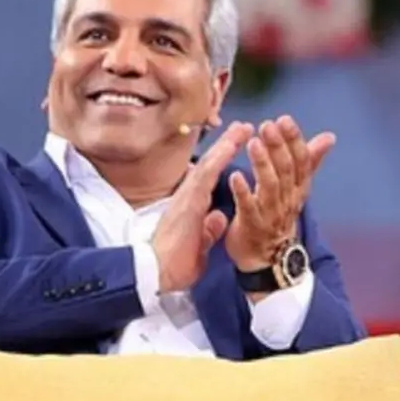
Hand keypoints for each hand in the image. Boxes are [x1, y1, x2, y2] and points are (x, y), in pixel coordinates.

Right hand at [152, 122, 254, 292]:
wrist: (156, 273)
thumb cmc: (175, 263)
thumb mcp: (199, 245)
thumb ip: (208, 229)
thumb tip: (219, 218)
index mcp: (193, 206)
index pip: (210, 178)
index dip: (223, 161)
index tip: (236, 145)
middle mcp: (189, 196)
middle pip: (210, 165)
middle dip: (227, 145)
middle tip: (243, 127)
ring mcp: (187, 197)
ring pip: (209, 164)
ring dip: (226, 145)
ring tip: (242, 128)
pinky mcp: (188, 202)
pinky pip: (206, 175)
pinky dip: (219, 158)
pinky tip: (231, 145)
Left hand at [224, 115, 334, 271]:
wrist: (268, 257)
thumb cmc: (279, 213)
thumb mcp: (297, 186)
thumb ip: (310, 160)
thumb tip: (330, 137)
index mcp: (299, 188)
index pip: (302, 161)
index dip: (295, 140)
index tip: (284, 119)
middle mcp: (288, 199)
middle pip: (287, 170)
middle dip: (278, 146)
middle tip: (268, 125)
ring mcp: (271, 213)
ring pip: (270, 186)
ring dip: (263, 164)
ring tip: (253, 143)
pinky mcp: (253, 226)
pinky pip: (249, 207)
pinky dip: (243, 191)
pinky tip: (235, 175)